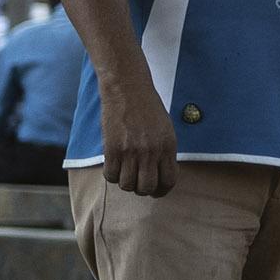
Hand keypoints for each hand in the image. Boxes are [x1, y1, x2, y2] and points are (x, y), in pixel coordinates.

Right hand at [96, 72, 178, 196]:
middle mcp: (151, 152)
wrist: (128, 89)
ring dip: (127, 183)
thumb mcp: (166, 130)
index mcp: (168, 147)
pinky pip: (110, 176)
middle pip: (146, 188)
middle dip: (143, 190)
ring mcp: (130, 151)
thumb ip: (164, 152)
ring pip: (127, 185)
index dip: (162, 190)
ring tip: (126, 173)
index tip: (156, 190)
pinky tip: (115, 166)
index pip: (168, 181)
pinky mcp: (112, 149)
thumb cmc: (148, 108)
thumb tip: (160, 175)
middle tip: (139, 183)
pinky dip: (112, 176)